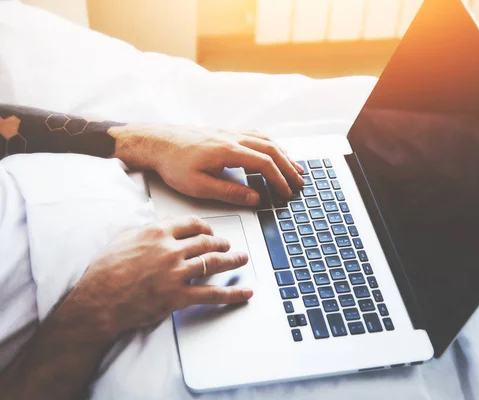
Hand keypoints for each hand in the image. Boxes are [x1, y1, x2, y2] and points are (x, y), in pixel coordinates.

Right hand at [67, 215, 252, 338]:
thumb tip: (161, 225)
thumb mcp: (124, 238)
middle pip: (207, 241)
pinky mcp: (179, 296)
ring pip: (214, 262)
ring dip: (233, 260)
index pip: (192, 224)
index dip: (206, 227)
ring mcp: (177, 273)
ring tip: (241, 259)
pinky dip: (233, 293)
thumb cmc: (106, 270)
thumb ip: (147, 230)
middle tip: (227, 245)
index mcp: (158, 232)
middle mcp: (171, 249)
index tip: (210, 231)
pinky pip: (213, 294)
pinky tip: (245, 292)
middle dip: (222, 242)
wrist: (97, 300)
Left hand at [110, 124, 304, 204]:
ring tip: (294, 167)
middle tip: (300, 182)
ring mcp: (229, 132)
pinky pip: (255, 135)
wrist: (155, 142)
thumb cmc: (173, 165)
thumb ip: (230, 192)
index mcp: (228, 151)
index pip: (264, 163)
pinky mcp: (224, 132)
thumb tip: (255, 199)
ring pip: (265, 139)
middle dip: (288, 166)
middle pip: (271, 149)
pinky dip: (270, 144)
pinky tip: (273, 151)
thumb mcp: (199, 186)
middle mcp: (233, 138)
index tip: (287, 193)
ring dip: (283, 153)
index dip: (279, 179)